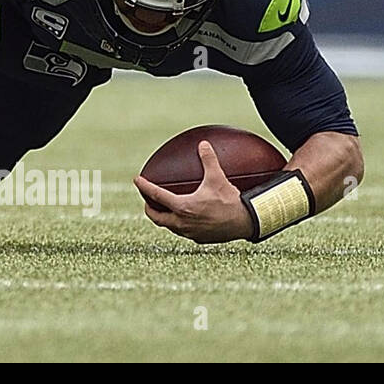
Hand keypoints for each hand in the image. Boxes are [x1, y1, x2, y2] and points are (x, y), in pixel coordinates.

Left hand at [135, 140, 254, 243]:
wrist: (246, 223)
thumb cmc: (231, 201)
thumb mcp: (218, 178)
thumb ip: (208, 160)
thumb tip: (203, 144)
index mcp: (182, 207)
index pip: (156, 196)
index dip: (144, 187)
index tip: (136, 180)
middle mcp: (182, 223)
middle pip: (157, 218)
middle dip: (149, 209)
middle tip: (147, 200)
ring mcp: (190, 233)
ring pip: (169, 227)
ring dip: (163, 218)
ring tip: (163, 210)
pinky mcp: (199, 239)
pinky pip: (183, 232)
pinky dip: (178, 225)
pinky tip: (183, 219)